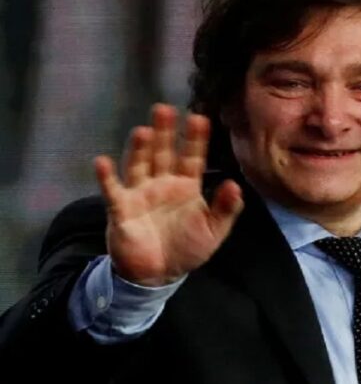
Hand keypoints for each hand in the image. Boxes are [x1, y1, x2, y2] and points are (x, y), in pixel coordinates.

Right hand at [94, 104, 243, 286]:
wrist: (159, 275)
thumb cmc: (187, 248)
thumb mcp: (214, 230)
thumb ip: (225, 208)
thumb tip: (235, 184)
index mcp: (187, 185)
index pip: (192, 157)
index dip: (195, 139)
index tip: (199, 118)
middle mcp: (162, 183)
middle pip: (163, 153)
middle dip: (165, 132)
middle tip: (164, 109)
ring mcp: (140, 193)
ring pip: (139, 165)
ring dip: (139, 149)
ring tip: (143, 131)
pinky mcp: (122, 209)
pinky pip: (113, 191)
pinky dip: (106, 177)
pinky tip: (102, 162)